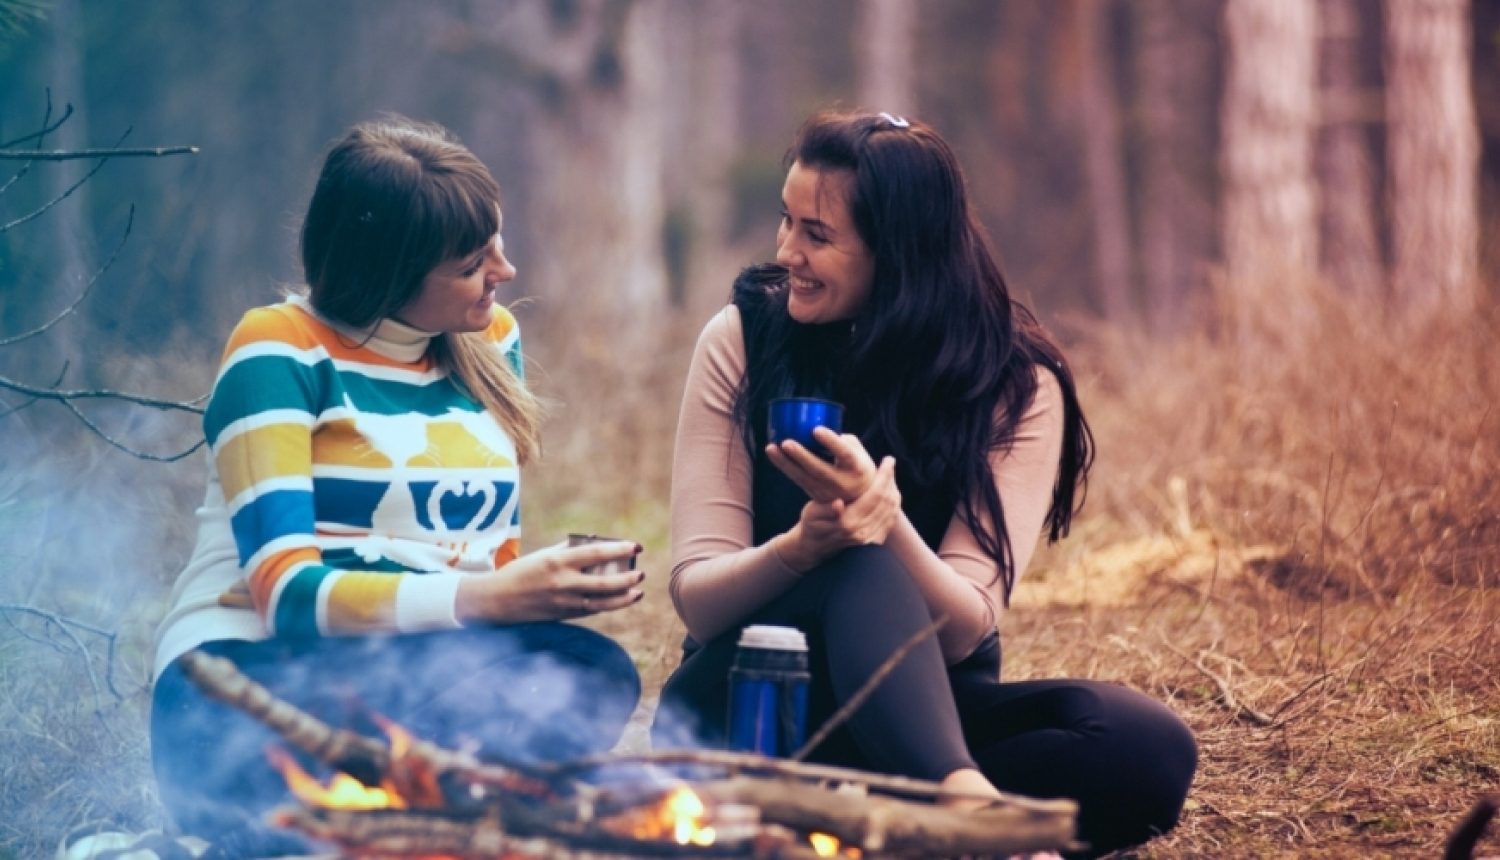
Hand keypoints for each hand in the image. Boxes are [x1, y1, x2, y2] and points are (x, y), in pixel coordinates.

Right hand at [455, 540, 644, 624]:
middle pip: (604, 582)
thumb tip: (596, 543)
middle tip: (640, 573)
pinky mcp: (564, 615)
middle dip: (627, 578)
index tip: (636, 546)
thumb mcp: (544, 555)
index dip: (619, 549)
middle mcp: (563, 582)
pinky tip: (621, 600)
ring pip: (602, 602)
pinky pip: (592, 611)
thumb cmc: (522, 572)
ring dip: (623, 598)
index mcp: (558, 561)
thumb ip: (569, 550)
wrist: (498, 600)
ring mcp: (564, 602)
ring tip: (638, 592)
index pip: (596, 553)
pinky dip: (608, 606)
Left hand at [766, 426, 878, 503]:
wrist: (860, 496)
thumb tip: (818, 427)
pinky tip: (773, 453)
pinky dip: (784, 466)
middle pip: (819, 469)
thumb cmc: (857, 464)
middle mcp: (842, 482)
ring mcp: (827, 491)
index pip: (844, 454)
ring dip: (785, 462)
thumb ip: (841, 439)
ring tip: (771, 448)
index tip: (816, 429)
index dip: (831, 442)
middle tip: (786, 442)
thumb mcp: (857, 450)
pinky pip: (797, 479)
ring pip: (803, 477)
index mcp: (856, 467)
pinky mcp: (814, 494)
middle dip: (801, 456)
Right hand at [776, 456, 899, 571]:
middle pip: (886, 501)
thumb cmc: (812, 524)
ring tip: (889, 474)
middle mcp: (862, 532)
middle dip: (890, 479)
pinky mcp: (875, 541)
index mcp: (847, 523)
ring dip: (893, 489)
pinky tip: (890, 491)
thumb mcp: (812, 513)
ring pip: (892, 509)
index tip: (888, 460)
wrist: (815, 547)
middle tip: (889, 462)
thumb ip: (826, 509)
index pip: (875, 495)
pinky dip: (894, 503)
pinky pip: (891, 519)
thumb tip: (838, 504)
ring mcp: (870, 539)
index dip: (884, 476)